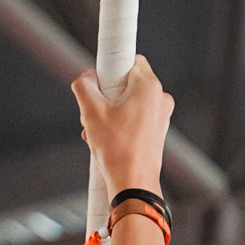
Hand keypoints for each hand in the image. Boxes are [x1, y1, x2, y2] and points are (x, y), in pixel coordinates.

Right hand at [74, 58, 173, 200]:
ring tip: (98, 131)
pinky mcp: (157, 131)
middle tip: (95, 112)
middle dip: (106, 95)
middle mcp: (160, 98)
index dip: (109, 68)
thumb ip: (83, 85)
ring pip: (129, 102)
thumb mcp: (91, 112)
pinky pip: (135, 118)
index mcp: (149, 86)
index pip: (128, 58)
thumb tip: (85, 78)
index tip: (100, 81)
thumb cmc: (117, 150)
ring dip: (109, 112)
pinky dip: (119, 124)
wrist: (133, 185)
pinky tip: (107, 140)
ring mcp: (161, 116)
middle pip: (126, 82)